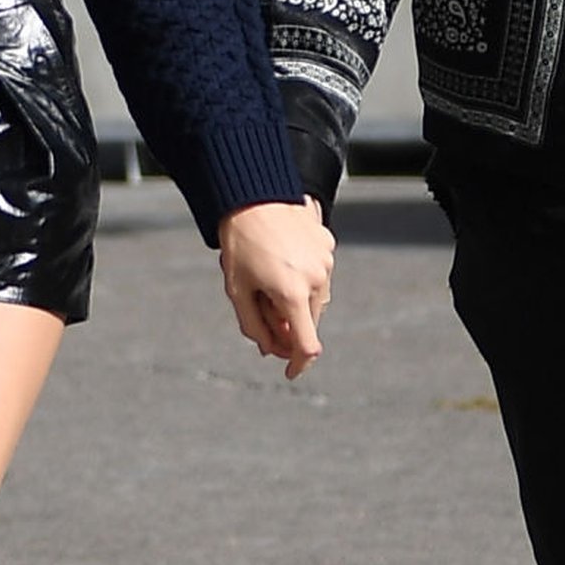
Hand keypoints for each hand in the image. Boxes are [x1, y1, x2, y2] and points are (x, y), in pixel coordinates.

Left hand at [219, 196, 333, 379]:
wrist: (253, 192)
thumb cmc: (240, 243)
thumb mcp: (237, 290)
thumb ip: (254, 326)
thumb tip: (271, 350)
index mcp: (292, 293)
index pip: (307, 346)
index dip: (298, 364)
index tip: (289, 372)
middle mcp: (315, 279)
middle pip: (309, 322)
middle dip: (289, 326)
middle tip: (263, 312)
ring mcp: (325, 260)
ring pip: (315, 298)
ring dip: (296, 301)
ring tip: (268, 278)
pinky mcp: (327, 244)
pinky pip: (318, 273)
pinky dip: (303, 278)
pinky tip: (281, 259)